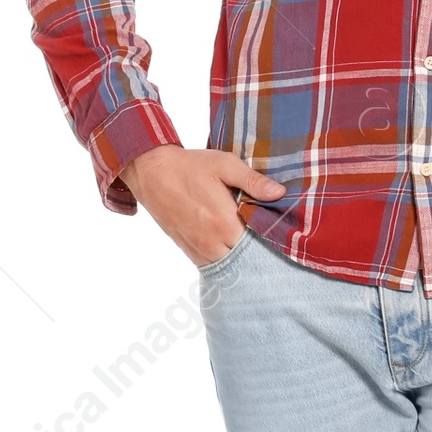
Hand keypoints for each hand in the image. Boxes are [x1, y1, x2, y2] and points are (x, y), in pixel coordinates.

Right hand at [122, 146, 286, 266]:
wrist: (151, 172)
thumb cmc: (190, 166)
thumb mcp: (225, 164)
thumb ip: (253, 181)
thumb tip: (279, 192)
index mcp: (224, 222)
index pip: (259, 244)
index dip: (271, 239)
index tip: (280, 231)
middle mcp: (212, 242)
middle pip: (246, 260)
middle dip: (259, 252)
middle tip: (269, 239)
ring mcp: (199, 249)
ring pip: (230, 267)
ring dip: (242, 259)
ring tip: (252, 244)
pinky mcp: (188, 250)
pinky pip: (212, 266)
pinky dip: (224, 261)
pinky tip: (232, 249)